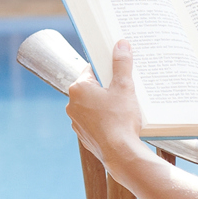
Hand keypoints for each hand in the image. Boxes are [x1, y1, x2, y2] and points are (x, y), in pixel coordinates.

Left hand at [66, 39, 143, 161]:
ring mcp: (76, 121)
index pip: (92, 69)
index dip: (106, 68)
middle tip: (125, 88)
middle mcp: (72, 104)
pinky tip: (119, 122)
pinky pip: (94, 120)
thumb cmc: (120, 120)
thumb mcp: (124, 87)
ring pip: (92, 105)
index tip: (118, 69)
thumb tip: (121, 44)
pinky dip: (104, 119)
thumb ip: (122, 64)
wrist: (120, 154)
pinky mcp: (84, 134)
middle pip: (92, 87)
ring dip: (106, 103)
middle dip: (108, 86)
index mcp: (79, 88)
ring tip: (124, 107)